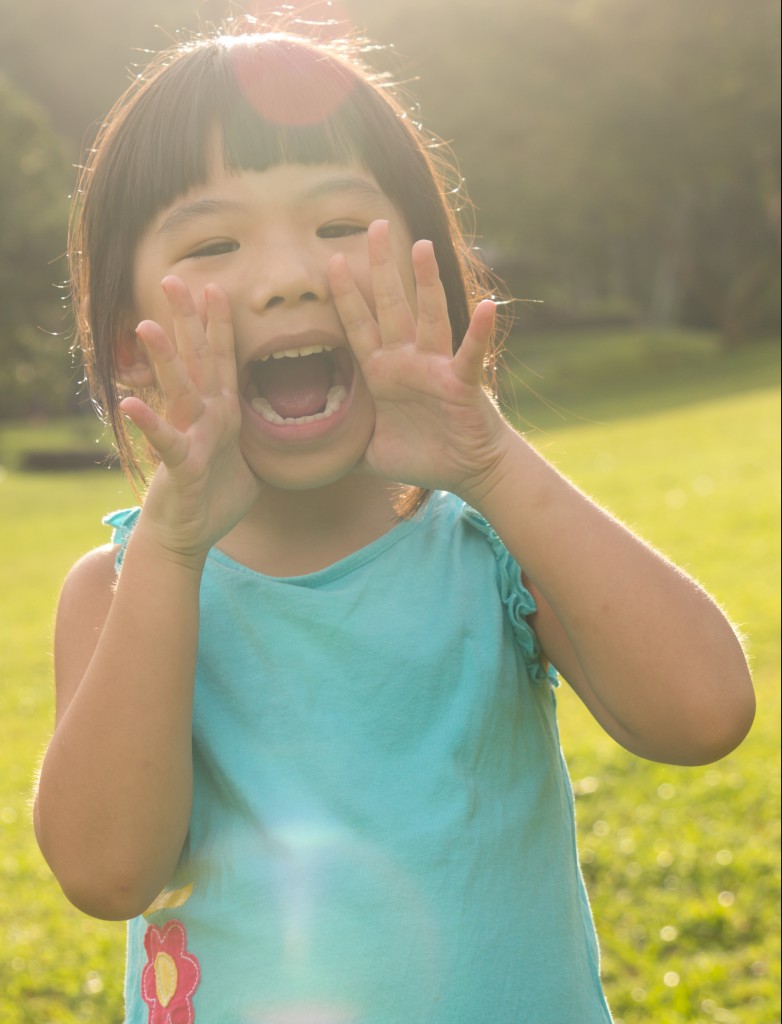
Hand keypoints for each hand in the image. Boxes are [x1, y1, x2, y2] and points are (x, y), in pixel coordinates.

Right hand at [120, 277, 260, 562]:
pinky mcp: (182, 468)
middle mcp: (203, 419)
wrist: (187, 537)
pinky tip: (131, 404)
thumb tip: (274, 428)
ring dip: (165, 359)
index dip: (220, 325)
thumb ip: (250, 438)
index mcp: (222, 414)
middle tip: (175, 279)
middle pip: (196, 360)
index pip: (221, 360)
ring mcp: (189, 439)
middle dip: (188, 320)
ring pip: (179, 392)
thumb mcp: (245, 461)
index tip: (216, 288)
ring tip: (147, 324)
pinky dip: (150, 424)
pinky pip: (167, 443)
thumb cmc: (213, 499)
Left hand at [329, 220, 511, 501]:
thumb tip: (304, 454)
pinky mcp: (461, 383)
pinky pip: (470, 354)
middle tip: (374, 225)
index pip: (358, 326)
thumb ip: (341, 445)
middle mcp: (407, 362)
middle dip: (380, 267)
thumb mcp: (369, 452)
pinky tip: (486, 305)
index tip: (329, 260)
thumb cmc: (424, 456)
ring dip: (426, 283)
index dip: (344, 295)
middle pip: (390, 305)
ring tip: (421, 246)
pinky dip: (479, 332)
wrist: (468, 472)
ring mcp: (435, 368)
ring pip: (429, 317)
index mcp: (382, 373)